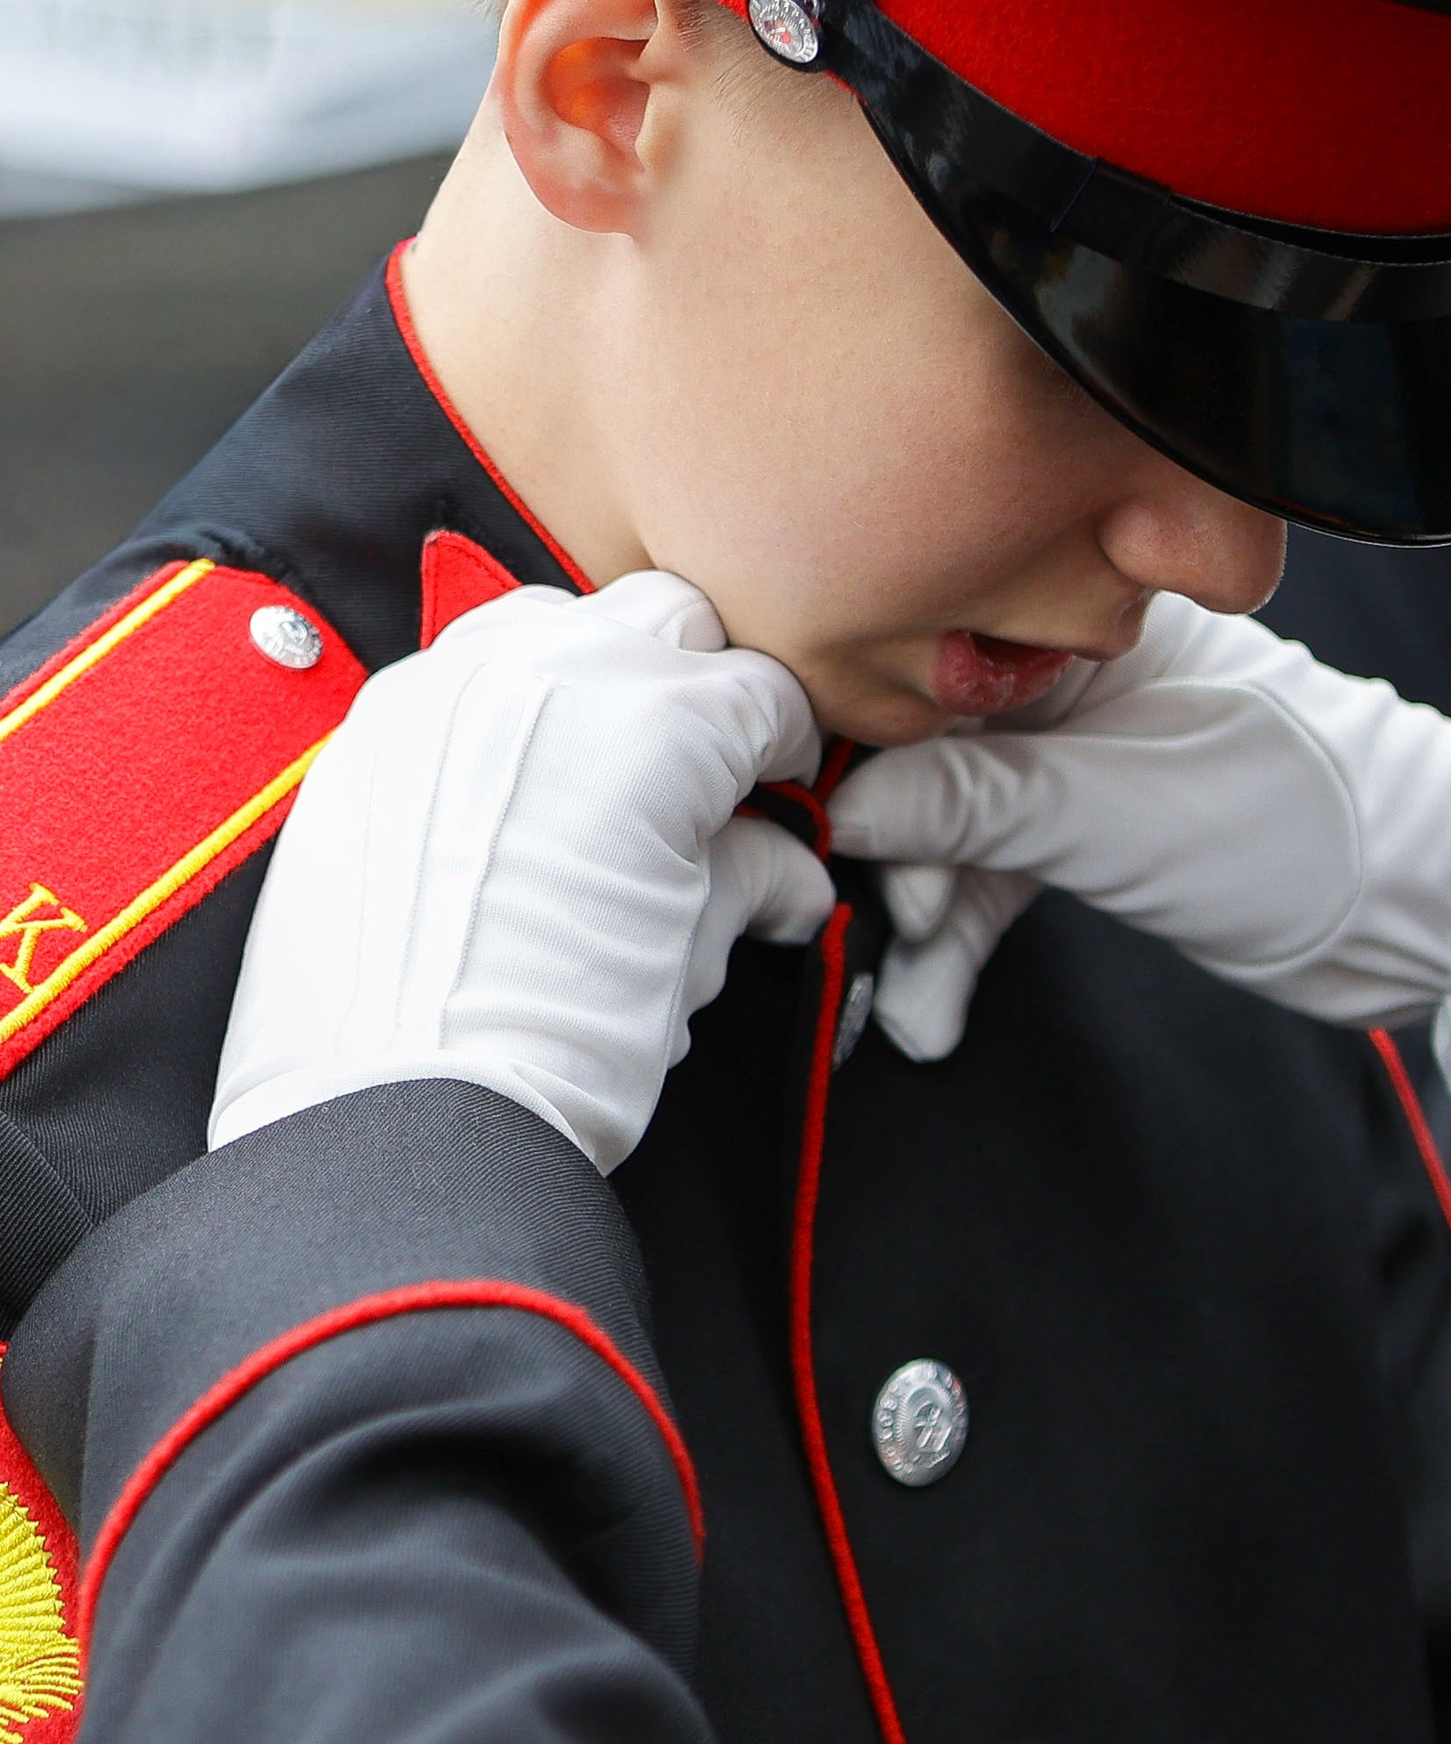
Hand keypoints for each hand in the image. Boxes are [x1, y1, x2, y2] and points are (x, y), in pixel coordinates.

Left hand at [213, 574, 832, 1173]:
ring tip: (610, 773)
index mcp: (658, 717)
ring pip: (553, 624)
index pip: (763, 693)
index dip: (788, 752)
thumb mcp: (686, 956)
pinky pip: (458, 678)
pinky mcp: (369, 734)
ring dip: (599, 677)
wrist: (398, 1121)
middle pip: (666, 623)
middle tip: (711, 776)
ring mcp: (445, 690)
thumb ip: (746, 880)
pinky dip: (506, 714)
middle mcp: (549, 671)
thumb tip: (785, 874)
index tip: (782, 794)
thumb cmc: (549, 1050)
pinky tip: (518, 801)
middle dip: (703, 687)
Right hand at [828, 598, 1450, 1124]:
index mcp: (1089, 624)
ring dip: (930, 917)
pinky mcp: (1108, 832)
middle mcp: (1080, 678)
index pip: (930, 655)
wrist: (1432, 910)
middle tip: (876, 918)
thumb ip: (978, 803)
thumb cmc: (1307, 830)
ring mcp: (1092, 758)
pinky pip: (1006, 876)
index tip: (798, 804)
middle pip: (928, 744)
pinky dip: (971, 942)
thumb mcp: (1118, 815)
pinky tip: (935, 1012)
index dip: (857, 733)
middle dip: (890, 845)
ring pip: (963, 825)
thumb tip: (843, 802)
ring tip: (914, 995)